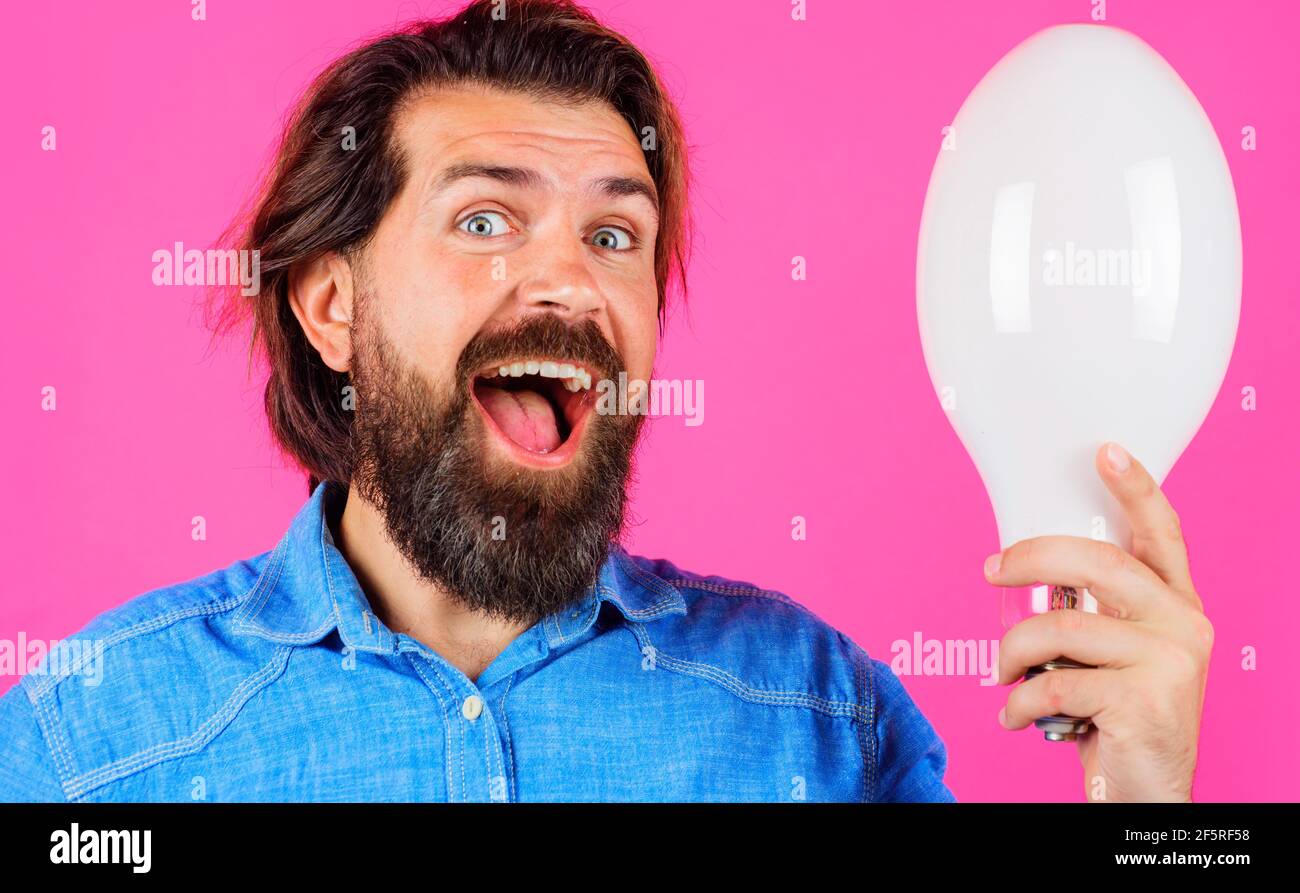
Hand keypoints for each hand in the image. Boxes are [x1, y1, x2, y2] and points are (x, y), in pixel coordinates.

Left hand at [985, 442, 1213, 801]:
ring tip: (1004, 674)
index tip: (1104, 450)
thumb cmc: (1119, 712)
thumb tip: (1022, 571)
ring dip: (1012, 651)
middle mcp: (1183, 623)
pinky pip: (1054, 682)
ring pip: (1059, 626)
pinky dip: (1020, 701)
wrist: (1147, 789)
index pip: (1162, 532)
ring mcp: (1169, 662)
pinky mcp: (1144, 702)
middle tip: (991, 570)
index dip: (1135, 488)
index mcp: (1176, 603)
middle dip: (1029, 558)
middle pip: (1095, 562)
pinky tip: (1017, 715)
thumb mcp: (1116, 652)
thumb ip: (1092, 610)